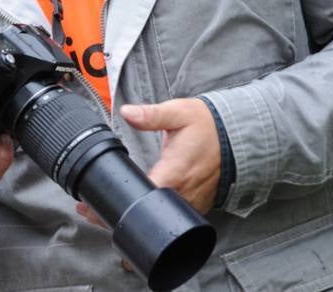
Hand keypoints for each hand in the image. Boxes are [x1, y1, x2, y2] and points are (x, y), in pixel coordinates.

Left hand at [76, 98, 220, 225]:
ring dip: (138, 219)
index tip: (95, 206)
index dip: (117, 205)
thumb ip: (151, 115)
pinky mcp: (196, 207)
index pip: (141, 198)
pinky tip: (144, 209)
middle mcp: (182, 193)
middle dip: (120, 216)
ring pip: (159, 221)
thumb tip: (127, 112)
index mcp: (174, 173)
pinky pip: (173, 217)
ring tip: (116, 212)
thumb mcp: (179, 113)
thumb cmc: (208, 126)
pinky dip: (158, 216)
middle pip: (146, 215)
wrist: (239, 138)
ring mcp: (191, 203)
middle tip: (93, 213)